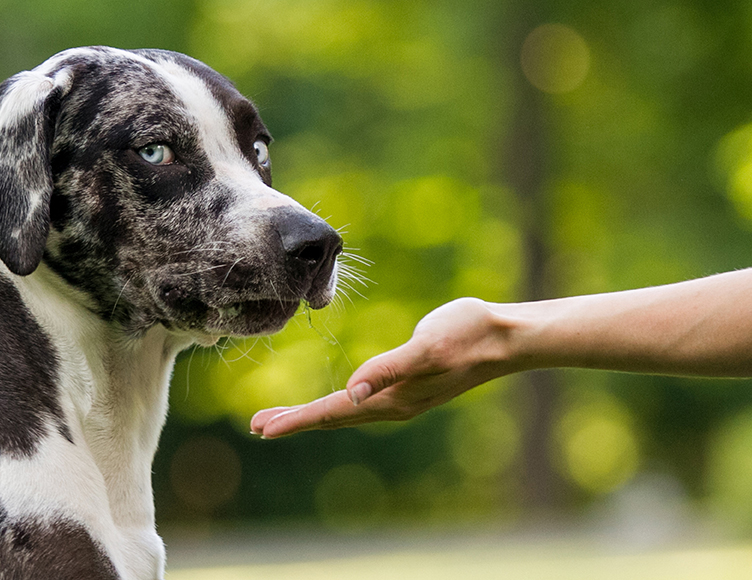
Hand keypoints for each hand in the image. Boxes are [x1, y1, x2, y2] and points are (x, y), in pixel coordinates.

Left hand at [250, 298, 514, 437]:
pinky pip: (362, 399)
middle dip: (295, 421)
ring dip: (313, 413)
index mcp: (392, 399)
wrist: (508, 337)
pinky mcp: (410, 384)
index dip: (295, 419)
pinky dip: (338, 403)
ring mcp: (403, 397)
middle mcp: (393, 405)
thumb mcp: (426, 347)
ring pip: (346, 410)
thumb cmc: (468, 335)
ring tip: (283, 416)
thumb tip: (351, 393)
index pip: (332, 412)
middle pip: (333, 416)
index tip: (260, 428)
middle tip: (257, 426)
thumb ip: (388, 370)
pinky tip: (338, 400)